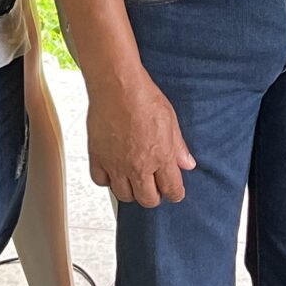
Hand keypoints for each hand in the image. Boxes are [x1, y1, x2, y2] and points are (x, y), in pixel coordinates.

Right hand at [85, 70, 193, 207]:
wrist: (117, 86)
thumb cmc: (144, 97)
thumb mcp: (171, 120)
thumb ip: (179, 147)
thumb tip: (187, 164)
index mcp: (161, 157)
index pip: (172, 189)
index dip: (175, 193)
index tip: (174, 192)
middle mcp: (139, 166)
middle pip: (148, 199)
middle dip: (154, 197)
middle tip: (154, 189)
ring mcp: (117, 164)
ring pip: (124, 196)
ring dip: (131, 192)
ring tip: (134, 181)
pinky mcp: (98, 158)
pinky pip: (101, 181)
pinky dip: (107, 180)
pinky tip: (113, 172)